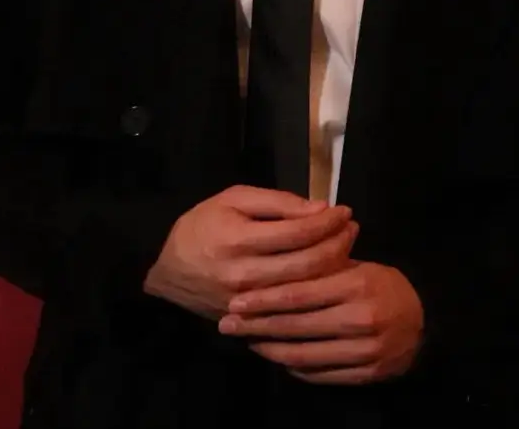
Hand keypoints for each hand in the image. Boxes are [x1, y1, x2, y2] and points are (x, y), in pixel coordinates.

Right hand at [143, 185, 357, 320]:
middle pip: (307, 265)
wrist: (166, 271)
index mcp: (240, 240)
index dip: (327, 221)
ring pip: (304, 289)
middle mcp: (246, 276)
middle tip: (352, 227)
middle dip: (337, 244)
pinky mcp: (250, 320)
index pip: (298, 233)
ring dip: (333, 267)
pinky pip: (292, 307)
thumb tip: (318, 209)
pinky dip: (316, 290)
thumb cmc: (201, 225)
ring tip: (347, 245)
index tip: (344, 210)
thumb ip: (277, 203)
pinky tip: (328, 273)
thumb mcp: (233, 199)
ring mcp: (249, 304)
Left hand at [217, 259, 424, 384]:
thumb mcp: (358, 266)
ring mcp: (363, 351)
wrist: (424, 323)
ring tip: (247, 340)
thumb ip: (323, 267)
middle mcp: (358, 318)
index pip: (300, 293)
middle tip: (228, 323)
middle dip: (257, 325)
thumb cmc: (383, 286)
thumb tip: (275, 264)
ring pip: (304, 354)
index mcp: (355, 284)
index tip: (237, 300)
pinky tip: (277, 357)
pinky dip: (293, 367)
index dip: (265, 299)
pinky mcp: (364, 375)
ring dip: (270, 348)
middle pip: (296, 326)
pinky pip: (319, 375)